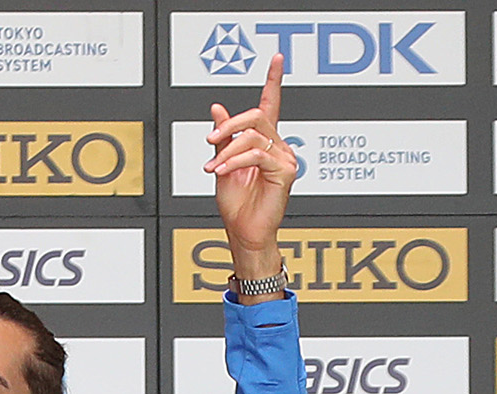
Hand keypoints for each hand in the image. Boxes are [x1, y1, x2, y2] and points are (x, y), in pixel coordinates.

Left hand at [208, 57, 298, 267]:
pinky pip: (257, 154)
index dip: (273, 80)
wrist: (243, 232)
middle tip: (211, 141)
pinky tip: (222, 172)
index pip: (271, 104)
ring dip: (226, 150)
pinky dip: (234, 161)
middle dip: (229, 125)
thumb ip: (222, 137)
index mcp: (264, 142)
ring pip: (252, 135)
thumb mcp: (222, 164)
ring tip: (213, 167)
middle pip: (256, 115)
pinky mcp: (286, 172)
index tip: (276, 58)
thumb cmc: (236, 205)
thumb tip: (217, 108)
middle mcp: (277, 146)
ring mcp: (284, 158)